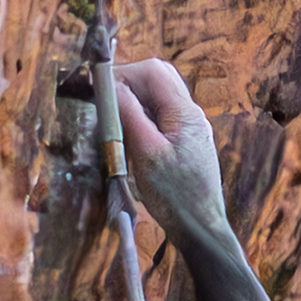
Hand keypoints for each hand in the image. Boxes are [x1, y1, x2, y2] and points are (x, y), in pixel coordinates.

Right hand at [114, 54, 231, 257]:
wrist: (200, 228)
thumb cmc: (175, 196)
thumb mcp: (146, 153)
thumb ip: (130, 116)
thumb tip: (113, 86)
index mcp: (184, 112)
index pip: (153, 71)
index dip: (125, 73)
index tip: (100, 89)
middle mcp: (191, 114)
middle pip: (159, 79)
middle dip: (130, 84)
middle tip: (106, 102)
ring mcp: (191, 129)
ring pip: (160, 99)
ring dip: (136, 103)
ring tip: (116, 122)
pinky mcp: (186, 144)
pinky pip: (163, 119)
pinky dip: (144, 120)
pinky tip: (131, 139)